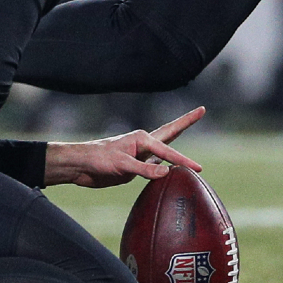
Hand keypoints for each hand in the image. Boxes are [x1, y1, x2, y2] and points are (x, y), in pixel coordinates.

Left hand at [44, 106, 205, 188]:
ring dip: (178, 144)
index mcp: (142, 139)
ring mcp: (140, 155)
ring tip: (192, 125)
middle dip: (186, 122)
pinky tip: (171, 170)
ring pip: (164, 150)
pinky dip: (166, 167)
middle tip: (201, 110)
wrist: (80, 166)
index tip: (198, 168)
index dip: (183, 160)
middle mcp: (144, 144)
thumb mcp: (122, 165)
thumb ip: (144, 170)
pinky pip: (155, 167)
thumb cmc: (98, 159)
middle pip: (171, 133)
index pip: (168, 151)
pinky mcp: (135, 167)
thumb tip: (168, 172)